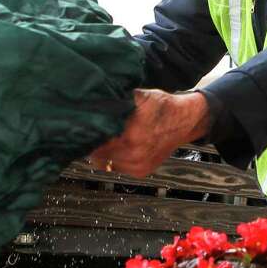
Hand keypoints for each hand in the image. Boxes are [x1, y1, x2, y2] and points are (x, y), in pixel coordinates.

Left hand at [88, 89, 211, 177]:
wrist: (185, 122)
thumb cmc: (163, 107)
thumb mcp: (140, 96)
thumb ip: (117, 100)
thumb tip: (95, 98)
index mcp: (130, 135)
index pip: (95, 138)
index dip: (86, 131)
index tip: (81, 125)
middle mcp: (132, 154)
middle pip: (97, 152)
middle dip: (93, 141)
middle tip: (89, 130)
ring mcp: (136, 165)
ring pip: (104, 161)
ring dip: (102, 151)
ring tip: (104, 137)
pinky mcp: (140, 171)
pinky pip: (117, 166)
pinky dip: (114, 157)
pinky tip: (118, 145)